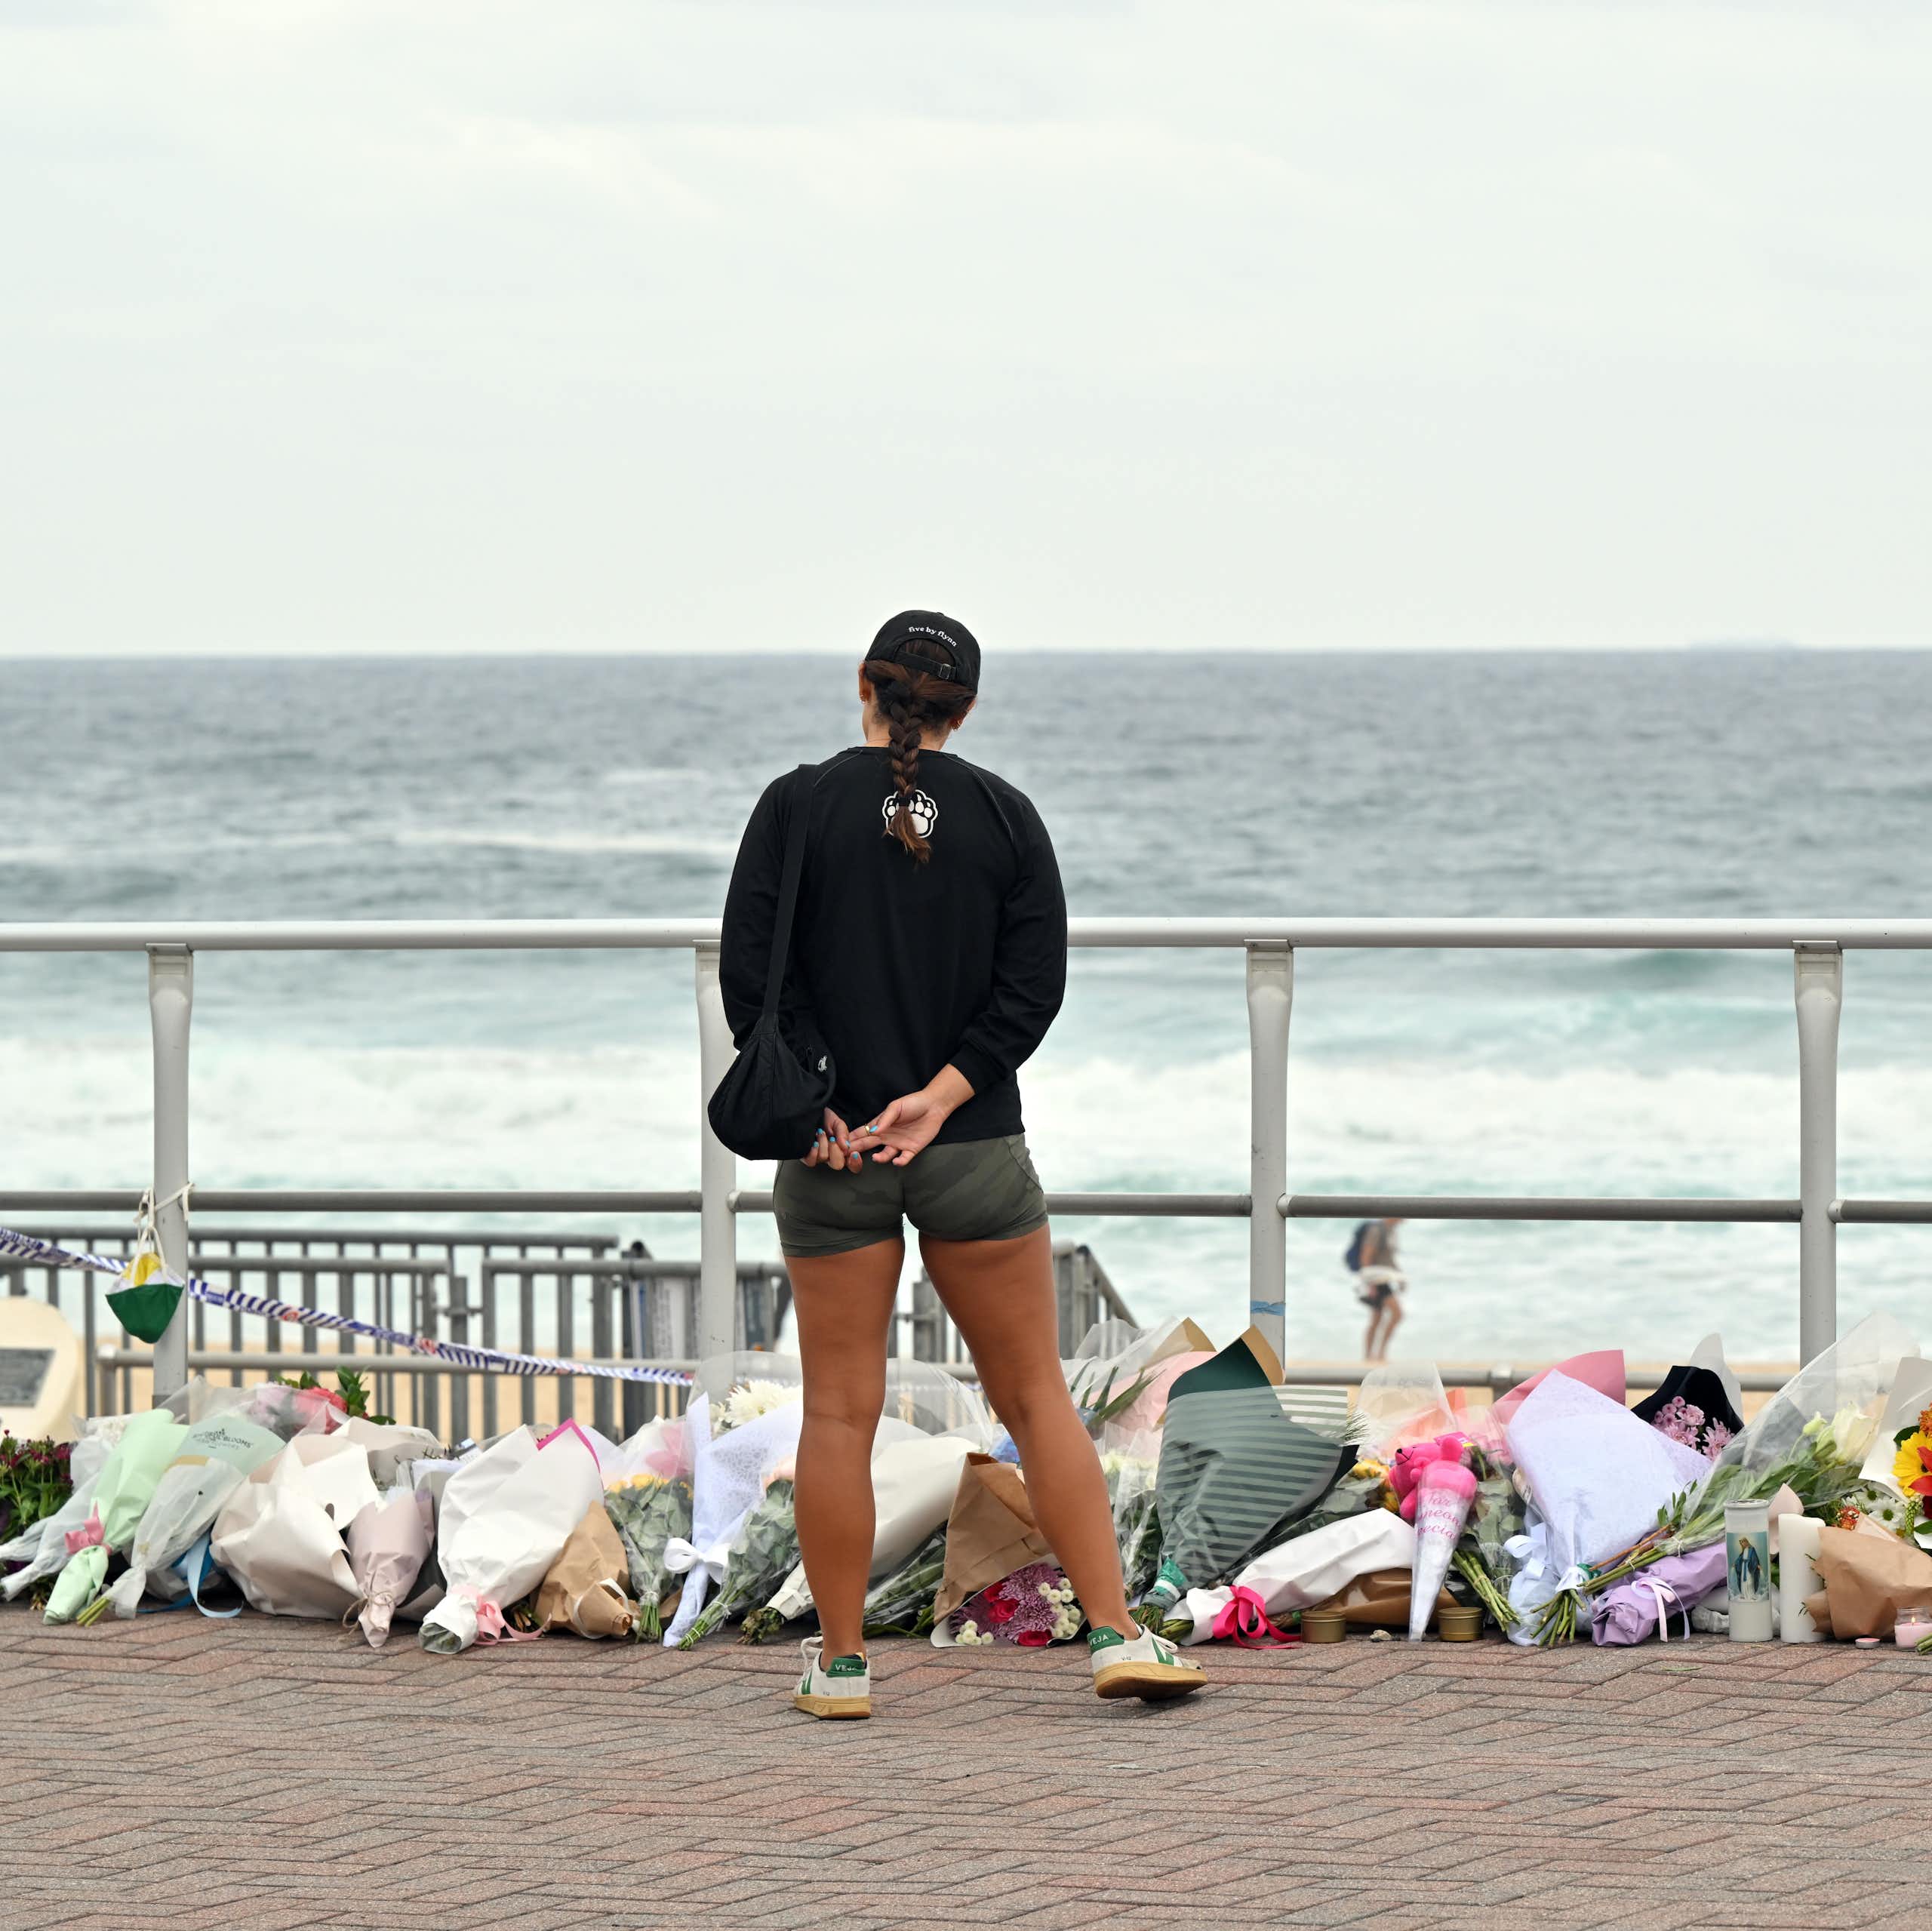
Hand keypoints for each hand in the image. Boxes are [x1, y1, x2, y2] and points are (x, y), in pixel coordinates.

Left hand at [800, 1108, 859, 1174]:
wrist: (809, 1112)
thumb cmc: (824, 1117)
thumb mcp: (838, 1123)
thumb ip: (844, 1133)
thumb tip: (846, 1147)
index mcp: (842, 1149)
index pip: (853, 1165)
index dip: (856, 1163)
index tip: (855, 1154)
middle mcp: (831, 1155)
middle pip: (838, 1165)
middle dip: (836, 1150)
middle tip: (832, 1139)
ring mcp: (819, 1157)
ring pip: (824, 1159)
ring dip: (823, 1144)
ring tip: (821, 1133)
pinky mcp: (807, 1156)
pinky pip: (811, 1162)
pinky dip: (813, 1151)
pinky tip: (814, 1142)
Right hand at [848, 1067, 972, 1166]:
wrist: (934, 1106)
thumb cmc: (913, 1103)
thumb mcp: (896, 1107)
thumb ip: (884, 1119)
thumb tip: (873, 1131)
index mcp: (880, 1125)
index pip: (862, 1133)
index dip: (851, 1139)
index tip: (841, 1144)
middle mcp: (887, 1136)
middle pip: (868, 1146)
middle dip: (857, 1151)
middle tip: (849, 1156)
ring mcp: (899, 1144)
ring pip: (885, 1155)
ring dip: (880, 1158)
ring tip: (876, 1158)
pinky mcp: (912, 1149)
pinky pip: (904, 1159)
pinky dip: (900, 1162)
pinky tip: (896, 1160)